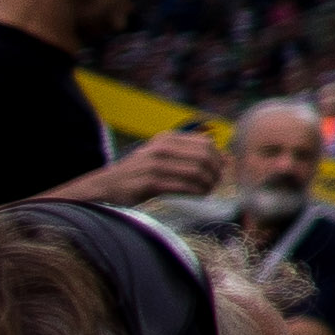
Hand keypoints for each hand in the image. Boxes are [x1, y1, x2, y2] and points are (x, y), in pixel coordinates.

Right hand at [95, 127, 227, 206]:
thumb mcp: (162, 156)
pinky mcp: (149, 183)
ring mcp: (154, 165)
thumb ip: (190, 154)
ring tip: (207, 191)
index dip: (219, 158)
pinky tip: (198, 196)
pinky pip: (182, 187)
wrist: (106, 186)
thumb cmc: (140, 172)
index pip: (206, 143)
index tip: (221, 171)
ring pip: (195, 172)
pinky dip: (196, 192)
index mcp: (167, 138)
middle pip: (204, 157)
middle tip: (216, 184)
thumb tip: (227, 158)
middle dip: (216, 172)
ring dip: (207, 184)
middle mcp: (161, 148)